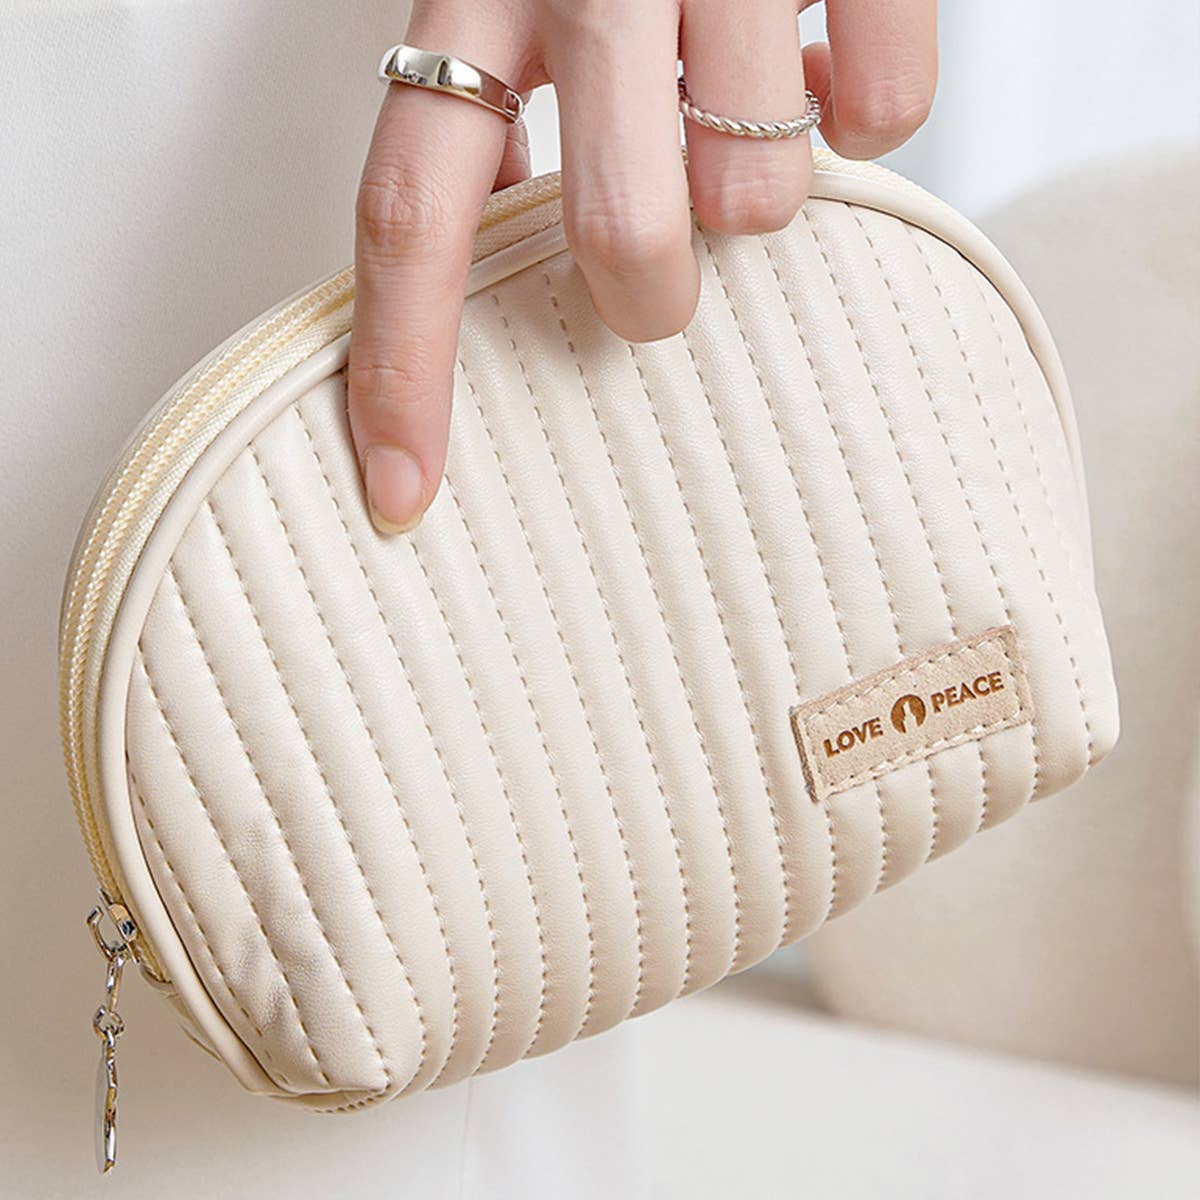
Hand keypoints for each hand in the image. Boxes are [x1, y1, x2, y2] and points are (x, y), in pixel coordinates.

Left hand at [350, 0, 936, 532]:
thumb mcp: (526, 1)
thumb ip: (516, 126)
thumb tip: (570, 285)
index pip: (408, 212)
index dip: (402, 368)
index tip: (402, 496)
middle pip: (615, 234)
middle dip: (651, 290)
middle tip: (665, 265)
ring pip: (759, 191)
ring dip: (760, 192)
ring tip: (752, 103)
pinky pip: (885, 111)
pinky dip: (867, 110)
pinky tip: (826, 51)